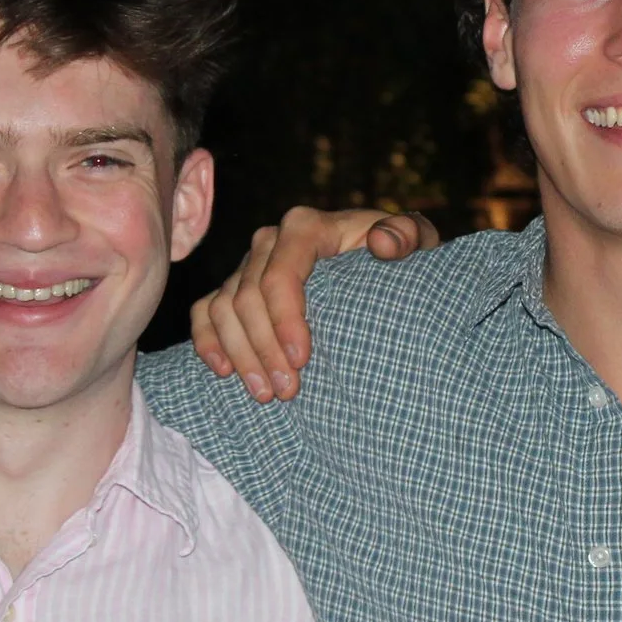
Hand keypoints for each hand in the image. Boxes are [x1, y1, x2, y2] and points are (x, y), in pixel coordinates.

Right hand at [190, 207, 438, 400]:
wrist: (382, 264)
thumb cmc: (398, 255)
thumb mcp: (414, 240)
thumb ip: (406, 235)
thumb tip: (382, 243)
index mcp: (307, 227)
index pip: (281, 274)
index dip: (285, 319)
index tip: (303, 360)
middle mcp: (270, 241)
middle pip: (248, 298)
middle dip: (264, 349)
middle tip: (287, 391)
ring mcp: (249, 265)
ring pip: (224, 309)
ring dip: (241, 355)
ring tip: (265, 395)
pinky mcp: (235, 288)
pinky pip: (207, 311)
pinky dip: (209, 341)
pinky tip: (223, 372)